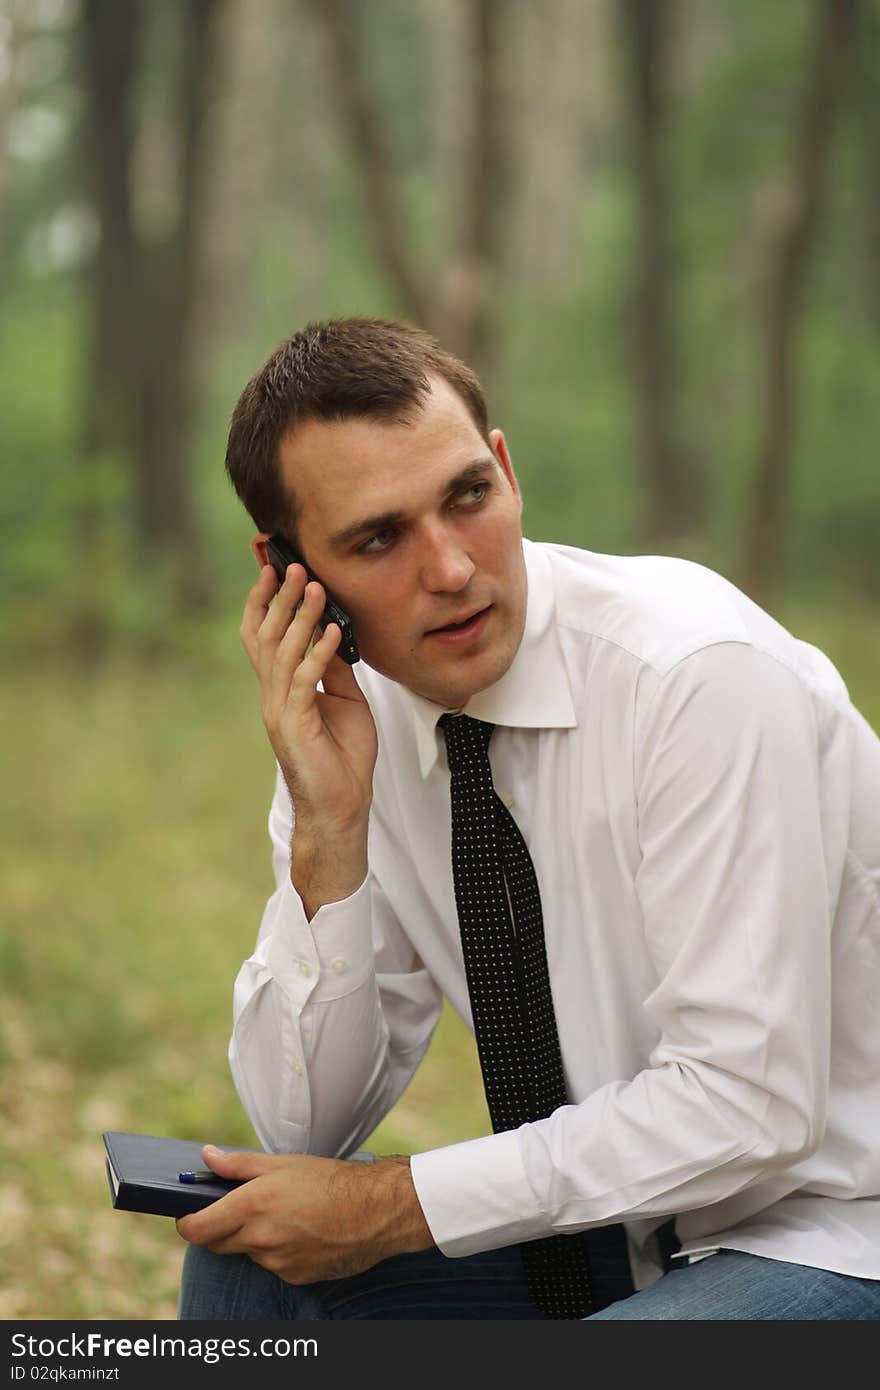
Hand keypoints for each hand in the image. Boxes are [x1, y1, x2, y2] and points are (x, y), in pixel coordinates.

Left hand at [176, 1146, 433, 1283]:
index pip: (196, 1229)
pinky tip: (302, 1231)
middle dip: (219, 1228)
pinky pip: (273, 1264)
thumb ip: (238, 1165)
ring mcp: (276, 1262)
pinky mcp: (293, 1276)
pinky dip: (279, 1250)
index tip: (189, 1215)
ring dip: (255, 1238)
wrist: (375, 1211)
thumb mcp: (282, 1163)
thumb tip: (207, 1158)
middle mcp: (259, 1239)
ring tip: (286, 1214)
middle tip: (239, 1208)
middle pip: (216, 1244)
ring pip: (248, 1253)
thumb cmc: (331, 1180)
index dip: (186, 1223)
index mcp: (251, 1206)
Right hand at [240, 563, 377, 839]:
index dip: (263, 601)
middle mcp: (273, 695)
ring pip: (283, 653)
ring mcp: (280, 710)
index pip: (263, 636)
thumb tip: (334, 631)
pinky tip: (333, 633)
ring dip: (300, 618)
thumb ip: (334, 668)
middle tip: (294, 566)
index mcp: (281, 688)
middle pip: (266, 636)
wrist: (341, 805)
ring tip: (315, 588)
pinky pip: (305, 681)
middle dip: (279, 599)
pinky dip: (318, 653)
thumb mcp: (344, 700)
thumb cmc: (342, 756)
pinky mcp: (295, 726)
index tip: (273, 567)